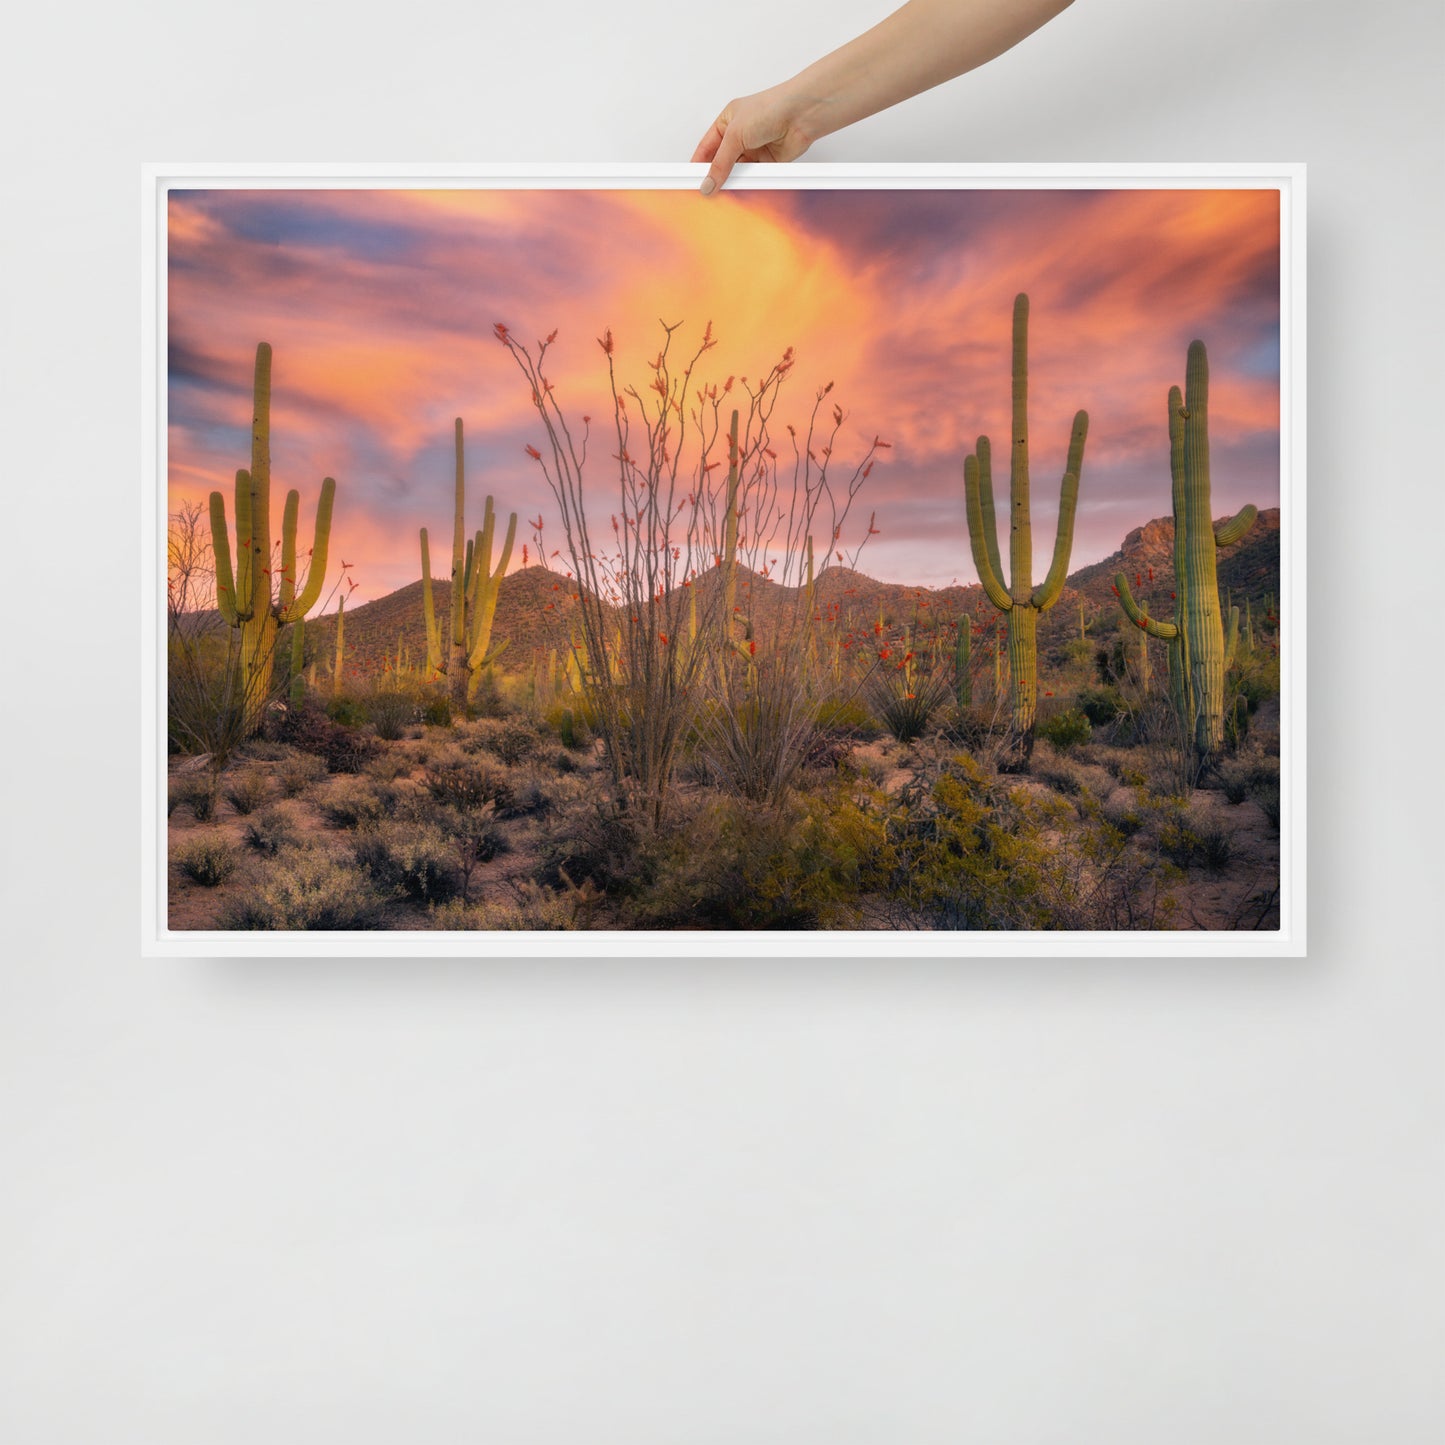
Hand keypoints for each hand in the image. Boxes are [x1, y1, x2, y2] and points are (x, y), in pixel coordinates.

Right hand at [691, 88, 814, 195]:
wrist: (800, 115)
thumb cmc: (770, 108)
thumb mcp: (735, 135)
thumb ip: (720, 162)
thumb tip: (708, 182)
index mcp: (727, 121)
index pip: (706, 147)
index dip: (698, 163)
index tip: (691, 180)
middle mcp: (739, 136)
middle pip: (721, 162)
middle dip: (714, 175)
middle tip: (706, 191)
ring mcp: (753, 149)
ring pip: (737, 172)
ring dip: (731, 181)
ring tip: (723, 191)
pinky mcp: (767, 163)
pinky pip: (753, 178)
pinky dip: (747, 184)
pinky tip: (741, 189)